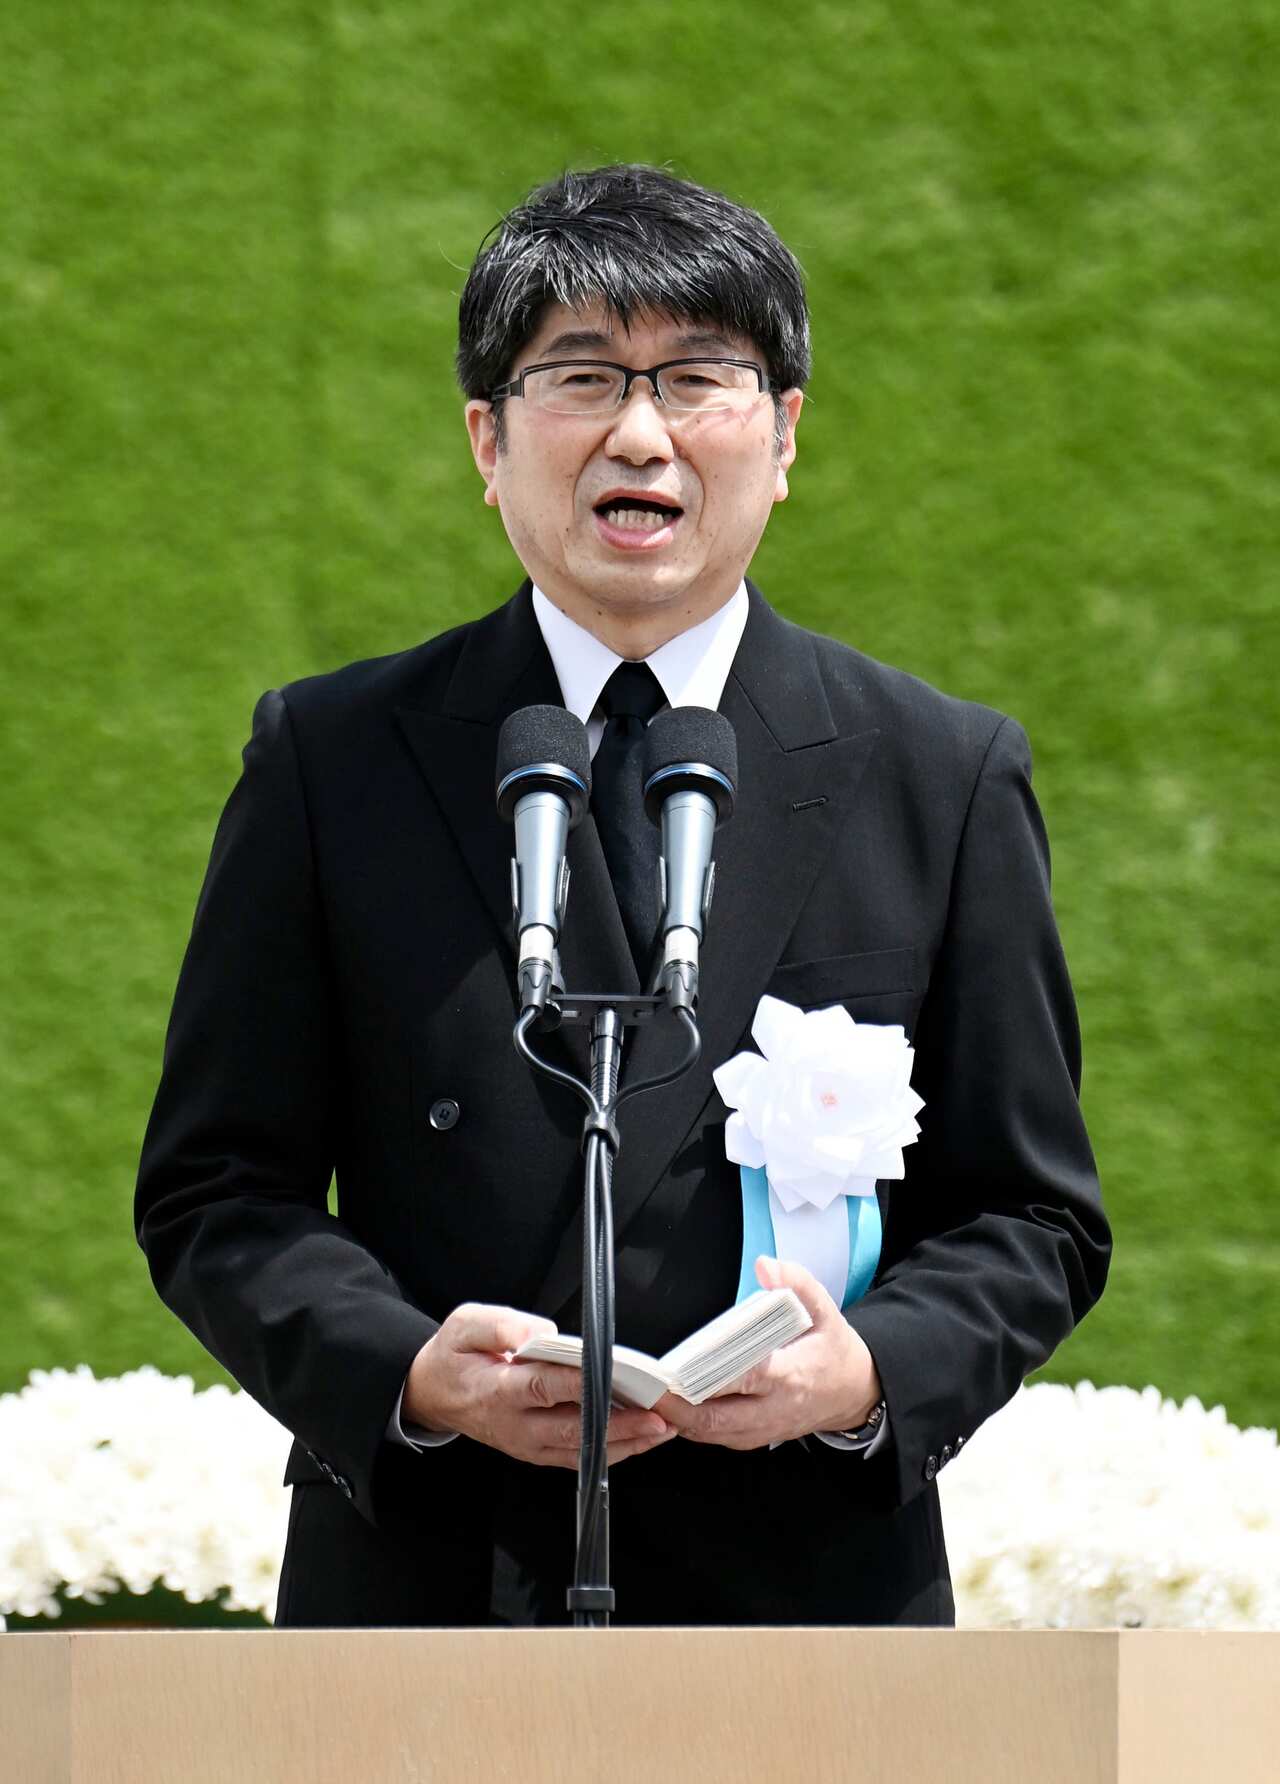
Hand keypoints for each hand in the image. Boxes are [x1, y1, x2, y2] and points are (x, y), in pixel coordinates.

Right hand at [403, 1302, 675, 1467]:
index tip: (618, 1378)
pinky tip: (639, 1440)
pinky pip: (578, 1459)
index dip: (583, 1384)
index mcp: (498, 1391)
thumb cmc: (454, 1357)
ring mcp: (527, 1444)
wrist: (434, 1394)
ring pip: (581, 1451)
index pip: (546, 1386)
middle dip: (620, 1424)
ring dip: (625, 1442)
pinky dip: (611, 1453)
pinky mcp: (536, 1452)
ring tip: (661, 1429)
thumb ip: (501, 1325)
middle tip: (658, 1415)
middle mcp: (516, 1425)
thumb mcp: (465, 1325)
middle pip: (573, 1428)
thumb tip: (540, 1332)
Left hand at [655, 1257, 881, 1449]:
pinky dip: (689, 1426)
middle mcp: (773, 1408)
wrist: (853, 1393)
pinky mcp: (753, 1437)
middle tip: (647, 1387)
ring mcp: (762, 1428)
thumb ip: (797, 1283)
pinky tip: (668, 1408)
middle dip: (677, 1407)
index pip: (746, 1377)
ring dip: (677, 1419)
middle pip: (717, 1417)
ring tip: (647, 1397)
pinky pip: (715, 1437)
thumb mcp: (825, 1310)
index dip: (710, 1375)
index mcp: (790, 1374)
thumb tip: (766, 1266)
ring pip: (711, 1433)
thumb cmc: (833, 1350)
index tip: (679, 1368)